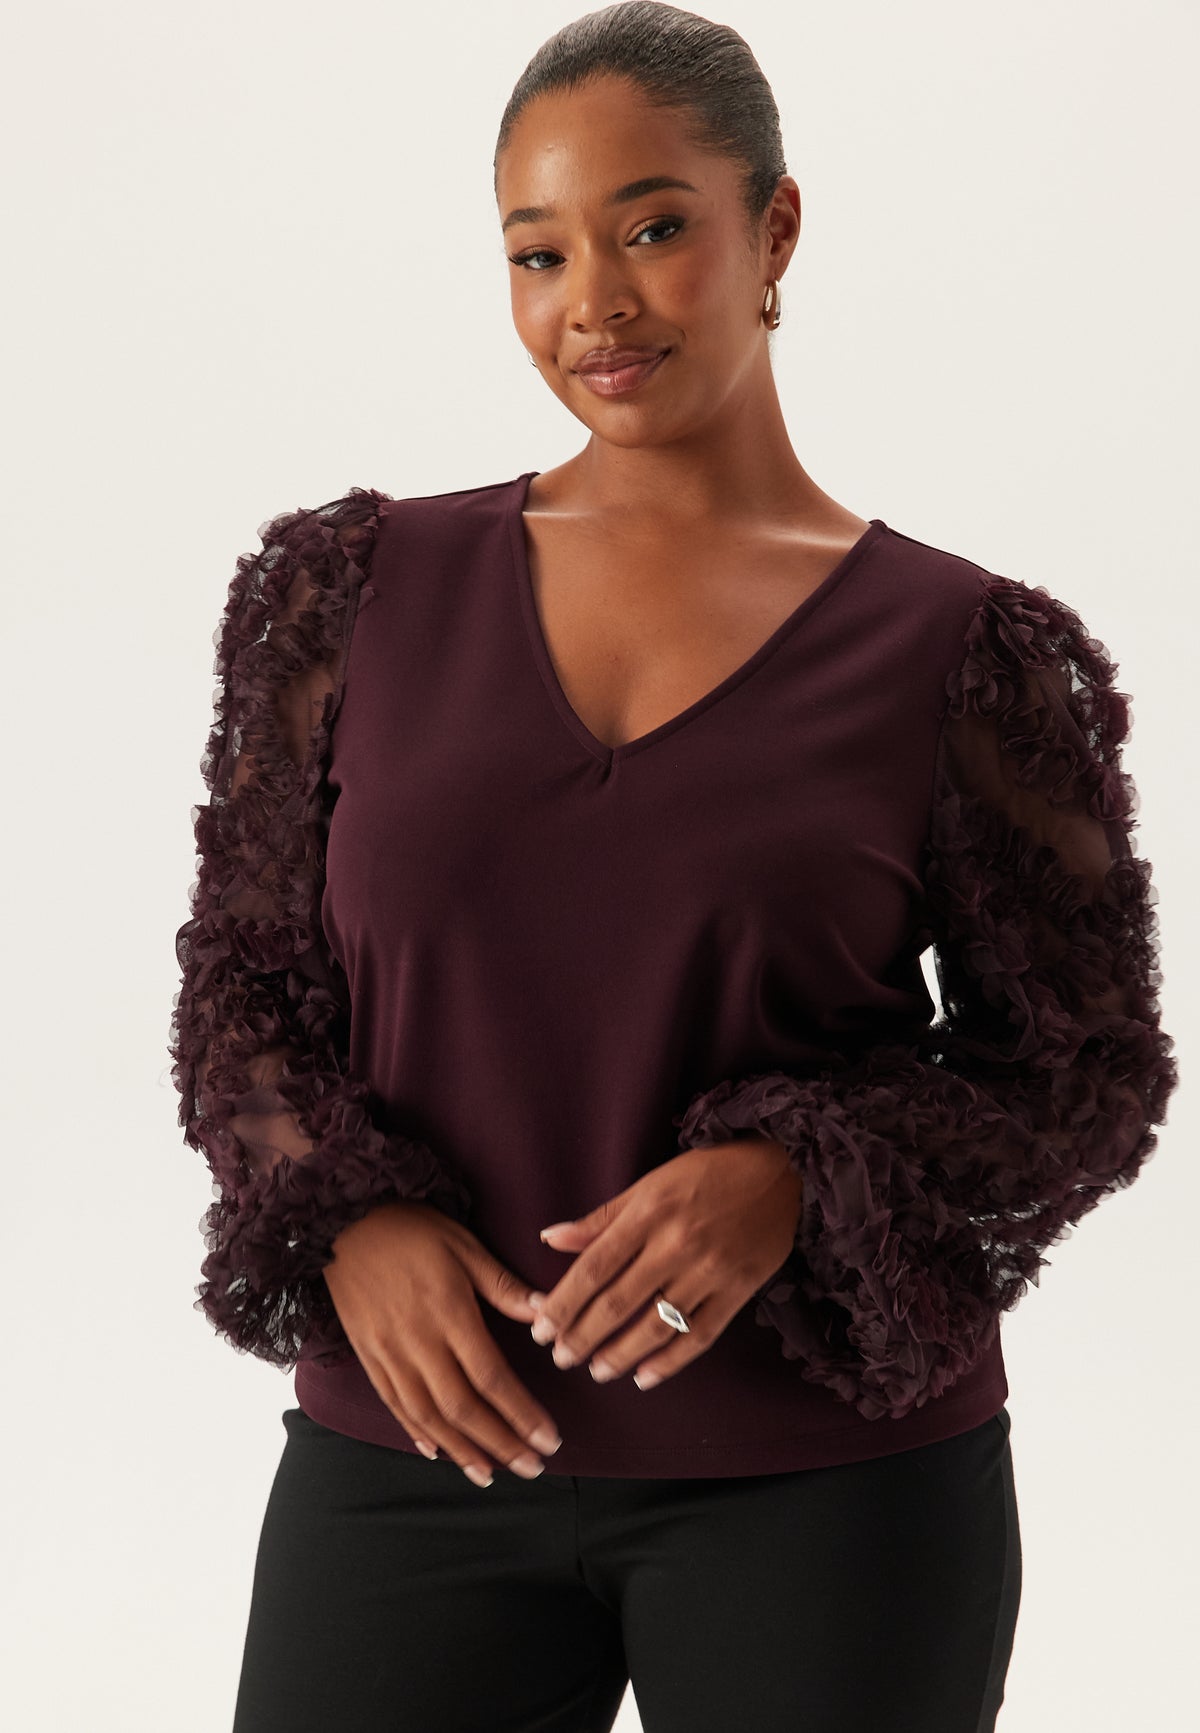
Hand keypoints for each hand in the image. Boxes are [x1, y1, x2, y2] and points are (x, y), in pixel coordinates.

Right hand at [322, 1200, 561, 1486]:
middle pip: (463, 1408)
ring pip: (428, 1416)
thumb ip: (504, 1287)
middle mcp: (418, 1342)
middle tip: (533, 1469)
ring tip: (491, 1475)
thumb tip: (547, 1315)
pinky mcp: (368, 1357)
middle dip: (501, 1443)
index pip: (492, 1378)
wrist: (344, 1221)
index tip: (549, 1440)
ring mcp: (389, 1354)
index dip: (522, 1414)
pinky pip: (394, 1405)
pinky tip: (438, 1453)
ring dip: (462, 1450)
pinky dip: (417, 1433)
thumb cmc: (412, 1228)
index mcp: (449, 1313)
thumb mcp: (465, 1246)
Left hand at [528, 1137, 803, 1389]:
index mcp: (649, 1212)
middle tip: (560, 1357)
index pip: (594, 1267)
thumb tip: (550, 1238)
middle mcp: (676, 1244)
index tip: (541, 1328)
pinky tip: (645, 1377)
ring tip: (596, 1370)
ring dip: (620, 1354)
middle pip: (618, 1302)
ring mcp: (710, 1271)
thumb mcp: (650, 1183)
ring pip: (655, 1325)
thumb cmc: (708, 1172)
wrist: (781, 1169)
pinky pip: (699, 1336)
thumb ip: (601, 1217)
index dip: (564, 1303)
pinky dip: (670, 1362)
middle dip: (582, 1336)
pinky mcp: (738, 1290)